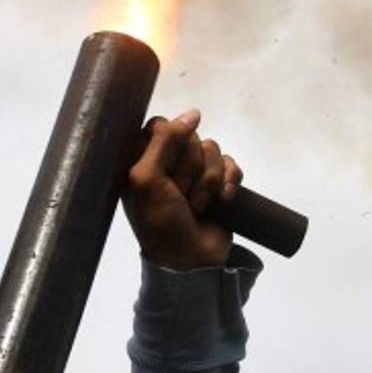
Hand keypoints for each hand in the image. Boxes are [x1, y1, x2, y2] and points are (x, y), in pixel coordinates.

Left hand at [123, 108, 242, 270]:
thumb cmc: (161, 221)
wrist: (192, 259)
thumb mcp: (148, 178)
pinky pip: (230, 163)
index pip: (160, 125)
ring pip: (212, 149)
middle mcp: (167, 162)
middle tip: (180, 193)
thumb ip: (164, 140)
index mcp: (141, 160)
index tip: (165, 168)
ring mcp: (193, 172)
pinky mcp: (218, 183)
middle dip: (190, 167)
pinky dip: (230, 182)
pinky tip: (223, 200)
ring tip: (198, 205)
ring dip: (209, 180)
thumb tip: (193, 113)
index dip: (170, 144)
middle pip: (189, 136)